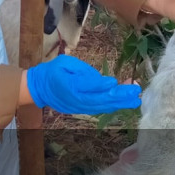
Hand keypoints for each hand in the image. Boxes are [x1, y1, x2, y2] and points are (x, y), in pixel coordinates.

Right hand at [25, 55, 140, 114]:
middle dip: (119, 96)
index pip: (87, 86)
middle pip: (99, 99)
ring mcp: (78, 107)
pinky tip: (124, 102)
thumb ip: (82, 71)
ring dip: (119, 103)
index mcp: (68, 86)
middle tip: (135, 92)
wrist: (39, 88)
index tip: (115, 81)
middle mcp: (75, 100)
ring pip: (101, 106)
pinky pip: (99, 109)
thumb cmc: (53, 71)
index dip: (101, 85)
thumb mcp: (65, 64)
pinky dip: (112, 105)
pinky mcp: (81, 110)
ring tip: (135, 99)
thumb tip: (102, 80)